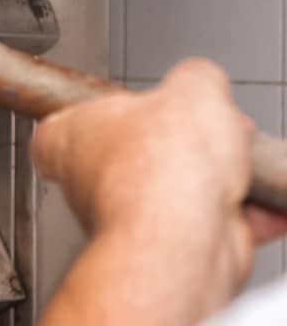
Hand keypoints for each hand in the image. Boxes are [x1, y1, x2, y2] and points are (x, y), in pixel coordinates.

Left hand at [32, 59, 286, 308]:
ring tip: (246, 165)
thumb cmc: (158, 169)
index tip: (118, 109)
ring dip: (224, 178)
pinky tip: (266, 203)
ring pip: (182, 190)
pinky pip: (217, 225)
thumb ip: (194, 78)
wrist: (183, 236)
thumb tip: (201, 81)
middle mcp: (92, 184)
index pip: (59, 128)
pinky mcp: (173, 248)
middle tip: (217, 131)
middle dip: (189, 140)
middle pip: (141, 152)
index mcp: (70, 140)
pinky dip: (248, 215)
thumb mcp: (190, 89)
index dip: (92, 115)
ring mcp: (133, 219)